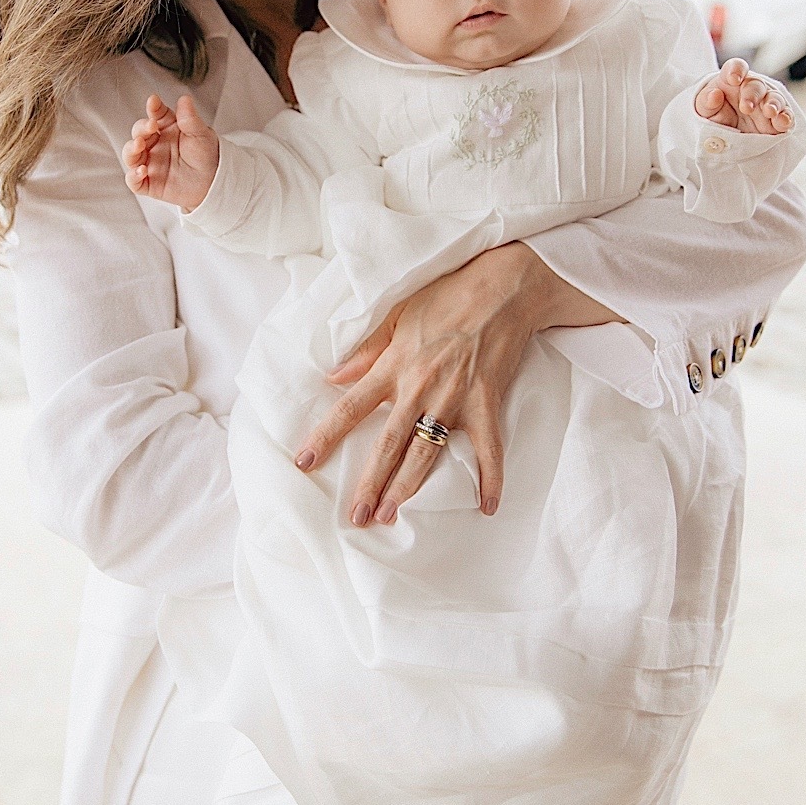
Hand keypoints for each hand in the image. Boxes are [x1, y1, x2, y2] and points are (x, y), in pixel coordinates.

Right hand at [122, 93, 218, 207]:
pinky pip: (134, 180)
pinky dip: (133, 176)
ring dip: (131, 149)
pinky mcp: (149, 183)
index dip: (153, 108)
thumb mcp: (201, 135)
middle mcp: (155, 144)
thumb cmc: (206, 156)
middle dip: (141, 128)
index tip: (153, 101)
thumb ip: (190, 119)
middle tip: (151, 126)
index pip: (155, 115)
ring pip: (130, 154)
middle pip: (139, 132)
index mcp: (167, 129)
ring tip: (139, 145)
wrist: (214, 182)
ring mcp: (150, 163)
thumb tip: (185, 99)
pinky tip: (142, 171)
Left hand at [293, 243, 622, 526]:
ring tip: (392, 516)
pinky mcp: (486, 403)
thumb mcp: (397, 314)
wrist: (501, 287)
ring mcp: (454, 399)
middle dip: (370, 483)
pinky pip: (489, 448)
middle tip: (356, 516)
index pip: (350, 408)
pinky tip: (487, 507)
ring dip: (409, 487)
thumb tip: (333, 376)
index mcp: (394, 366)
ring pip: (427, 453)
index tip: (304, 462)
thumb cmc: (447, 295)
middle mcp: (419, 388)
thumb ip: (367, 351)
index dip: (325, 437)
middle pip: (388, 444)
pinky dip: (490, 478)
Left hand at [695, 58, 793, 135]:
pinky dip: (786, 118)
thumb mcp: (703, 110)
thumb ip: (706, 102)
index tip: (733, 79)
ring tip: (770, 112)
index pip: (735, 67)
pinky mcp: (776, 120)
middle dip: (753, 95)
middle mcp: (751, 88)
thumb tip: (714, 94)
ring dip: (774, 104)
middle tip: (747, 108)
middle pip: (756, 84)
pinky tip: (783, 123)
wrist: (721, 136)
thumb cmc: (712, 115)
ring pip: (774, 98)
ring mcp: (766, 103)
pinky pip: (785, 116)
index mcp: (731, 80)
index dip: (736, 70)